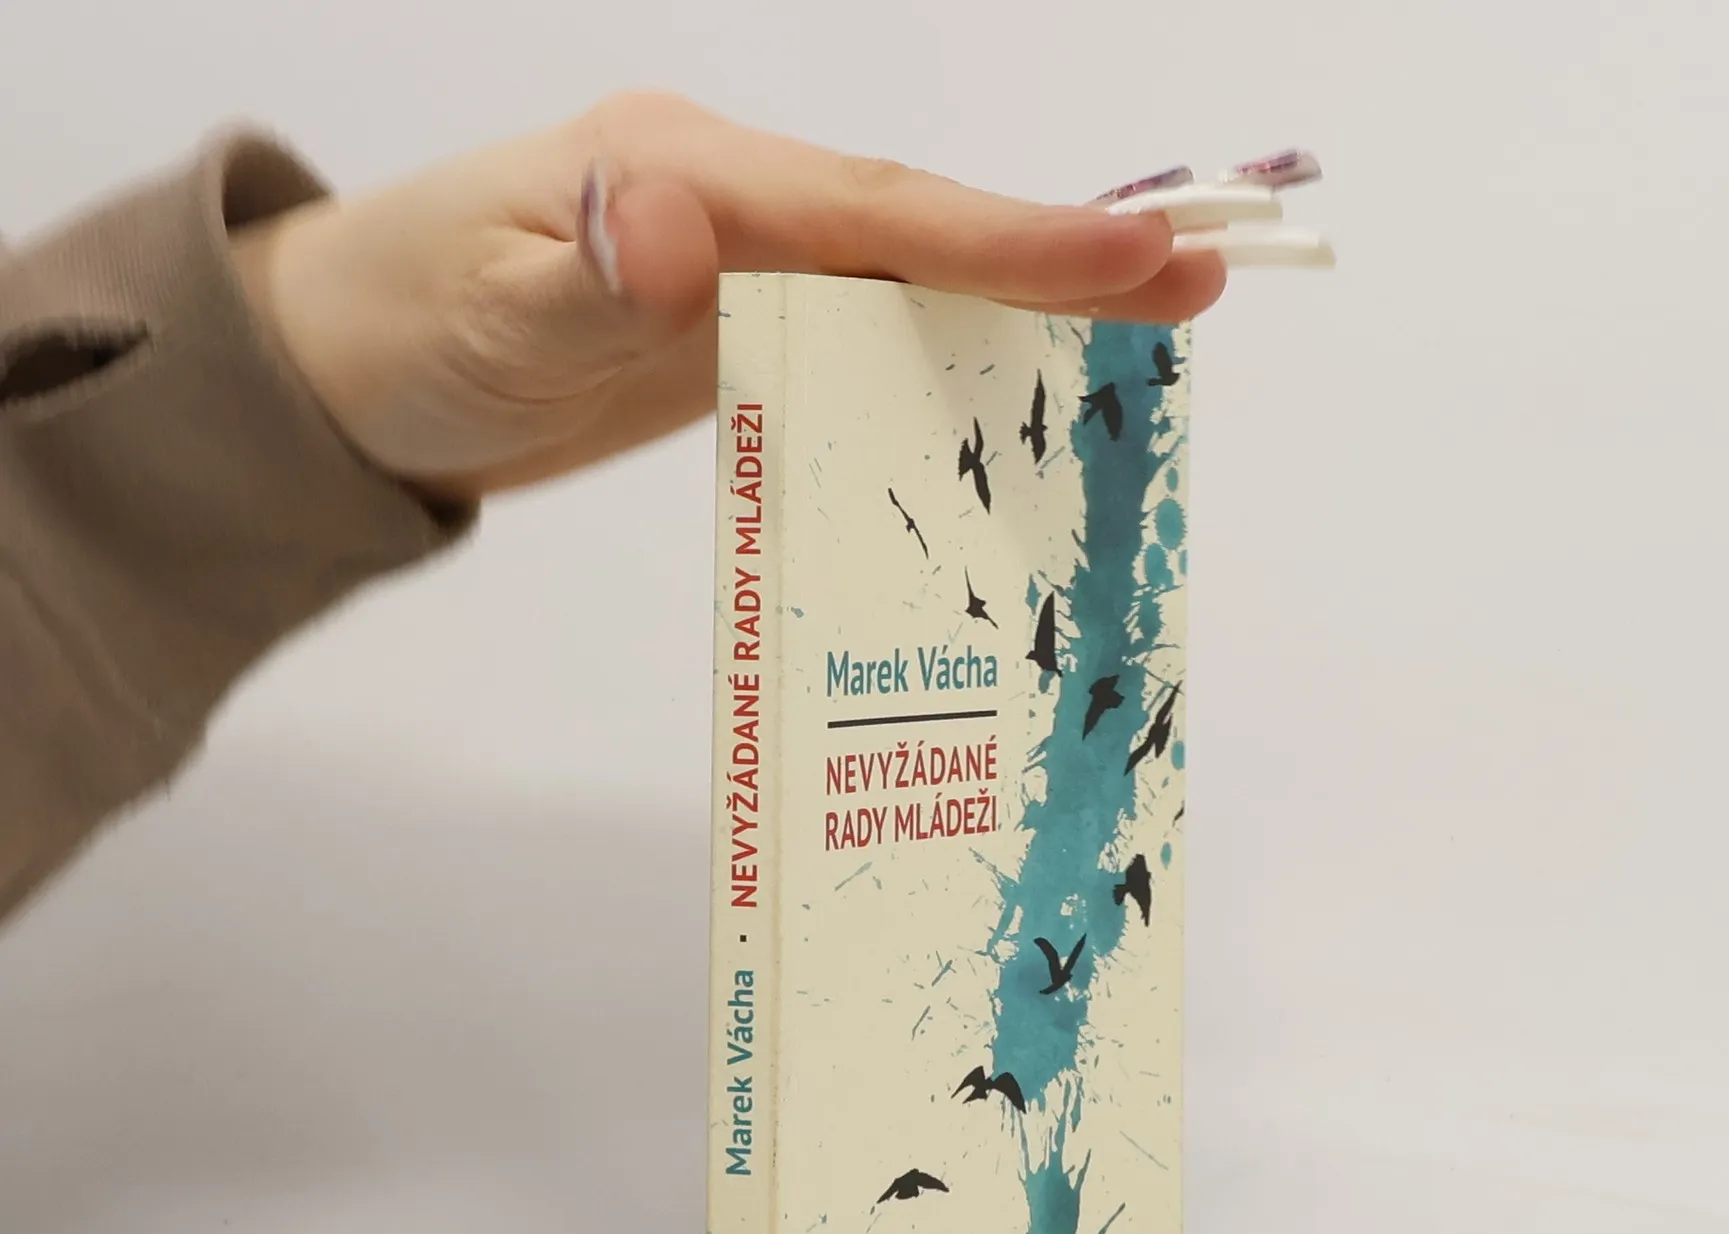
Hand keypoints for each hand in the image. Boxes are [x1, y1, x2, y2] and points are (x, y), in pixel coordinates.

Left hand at [231, 94, 1227, 499]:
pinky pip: (865, 342)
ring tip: (1150, 333)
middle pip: (921, 230)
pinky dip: (947, 361)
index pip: (874, 211)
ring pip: (907, 284)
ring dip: (1025, 308)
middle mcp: (735, 205)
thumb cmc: (410, 323)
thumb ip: (587, 274)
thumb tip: (678, 227)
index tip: (1137, 256)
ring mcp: (742, 266)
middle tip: (1207, 274)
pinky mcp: (740, 329)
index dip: (1008, 241)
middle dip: (1060, 258)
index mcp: (688, 175)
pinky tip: (1010, 399)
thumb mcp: (485, 306)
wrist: (356, 364)